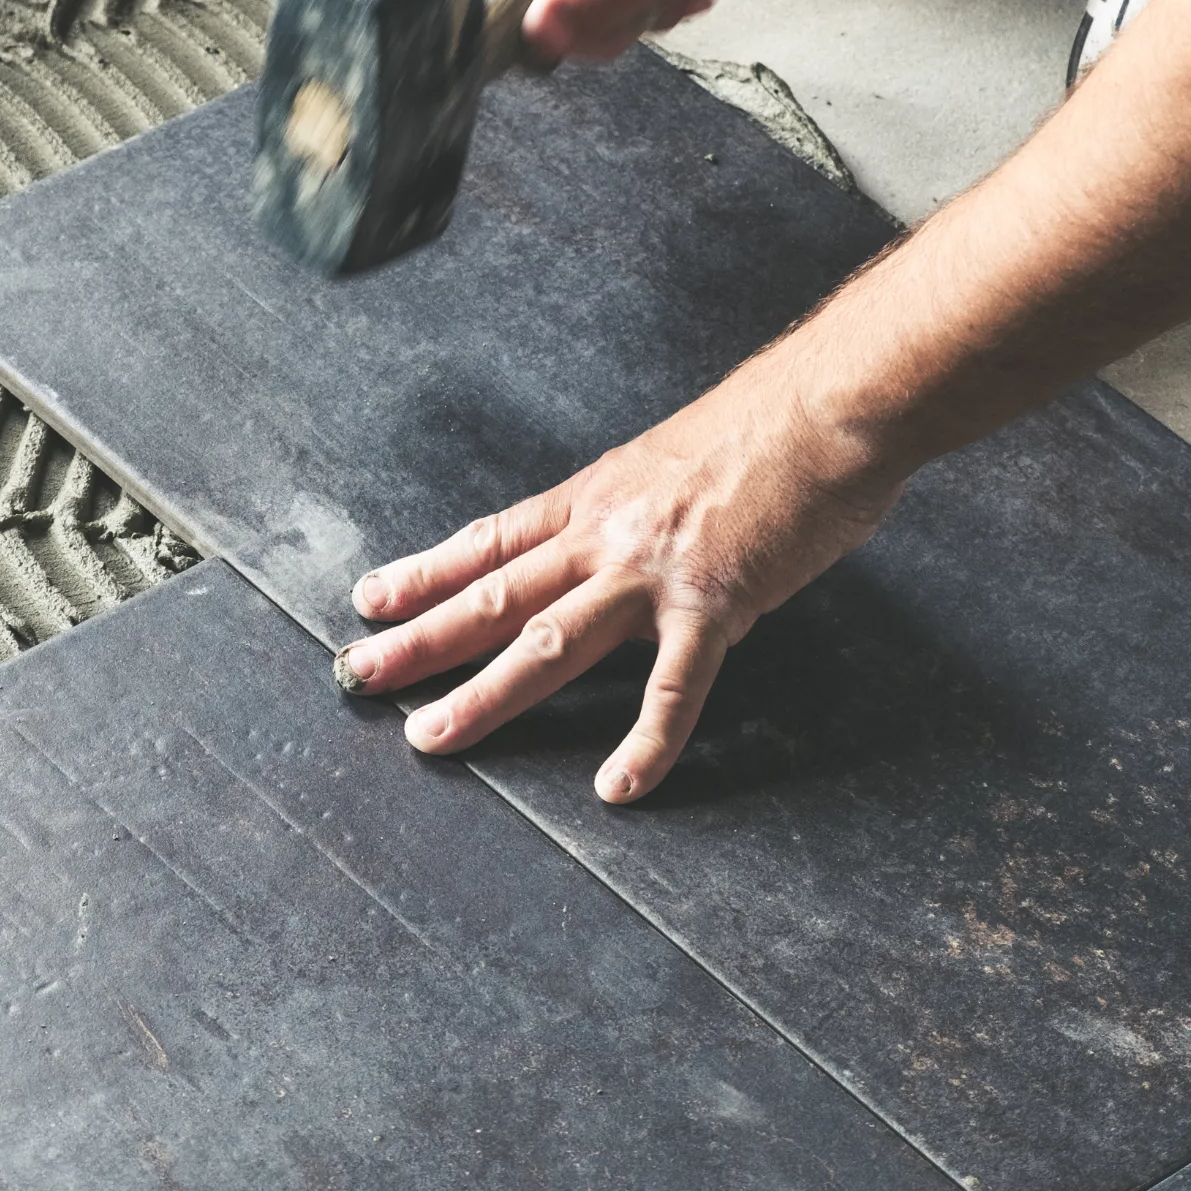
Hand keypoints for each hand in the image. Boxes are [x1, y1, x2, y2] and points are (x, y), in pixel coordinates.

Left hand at [335, 359, 902, 801]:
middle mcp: (605, 534)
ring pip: (545, 643)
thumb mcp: (668, 461)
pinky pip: (672, 689)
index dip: (424, 573)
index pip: (488, 542)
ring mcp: (653, 572)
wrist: (834, 403)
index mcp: (594, 498)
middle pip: (491, 595)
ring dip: (482, 695)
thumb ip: (631, 511)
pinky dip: (645, 743)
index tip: (369, 601)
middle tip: (355, 674)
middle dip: (417, 639)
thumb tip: (611, 545)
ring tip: (429, 736)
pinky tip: (617, 787)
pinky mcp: (715, 603)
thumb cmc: (767, 427)